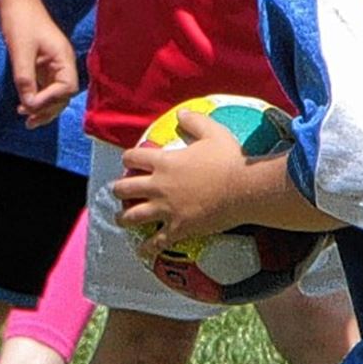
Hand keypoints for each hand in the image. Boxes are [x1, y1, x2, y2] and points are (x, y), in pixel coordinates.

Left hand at [0, 0, 78, 128]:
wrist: (16, 2)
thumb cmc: (21, 21)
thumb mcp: (20, 51)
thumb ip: (25, 79)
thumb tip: (28, 104)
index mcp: (64, 58)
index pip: (66, 88)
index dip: (50, 100)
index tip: (29, 104)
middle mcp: (63, 64)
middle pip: (63, 96)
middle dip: (48, 110)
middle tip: (29, 121)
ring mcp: (54, 66)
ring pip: (54, 95)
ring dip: (42, 108)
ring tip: (27, 120)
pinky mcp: (43, 66)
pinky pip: (44, 88)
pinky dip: (36, 99)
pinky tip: (24, 106)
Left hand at [112, 110, 250, 253]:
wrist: (243, 189)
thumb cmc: (229, 159)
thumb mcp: (213, 132)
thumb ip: (195, 121)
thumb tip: (181, 113)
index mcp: (163, 162)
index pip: (132, 158)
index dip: (128, 159)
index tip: (128, 161)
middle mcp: (158, 186)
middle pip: (125, 189)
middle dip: (119, 190)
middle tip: (119, 191)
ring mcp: (166, 209)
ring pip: (133, 216)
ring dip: (123, 217)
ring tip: (120, 219)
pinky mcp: (178, 228)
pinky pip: (156, 241)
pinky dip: (147, 247)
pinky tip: (141, 250)